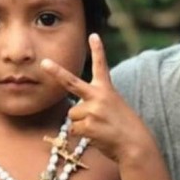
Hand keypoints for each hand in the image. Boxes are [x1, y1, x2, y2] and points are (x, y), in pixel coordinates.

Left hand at [41, 33, 154, 163]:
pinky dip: (83, 134)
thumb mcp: (114, 105)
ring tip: (99, 127)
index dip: (97, 50)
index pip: (101, 66)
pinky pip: (74, 130)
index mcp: (107, 89)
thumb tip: (73, 111)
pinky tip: (98, 136)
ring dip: (80, 123)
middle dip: (56, 72)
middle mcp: (99, 96)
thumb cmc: (125, 125)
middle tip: (44, 63)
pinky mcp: (88, 126)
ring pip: (72, 114)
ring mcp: (93, 110)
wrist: (135, 144)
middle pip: (71, 83)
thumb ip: (96, 101)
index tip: (93, 35)